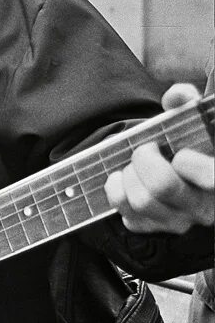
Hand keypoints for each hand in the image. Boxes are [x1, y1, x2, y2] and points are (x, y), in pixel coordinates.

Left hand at [105, 84, 213, 232]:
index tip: (180, 153)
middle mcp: (203, 207)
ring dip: (128, 176)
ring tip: (131, 164)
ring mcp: (178, 221)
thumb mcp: (194, 122)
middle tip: (145, 149)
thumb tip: (176, 95)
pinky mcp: (153, 228)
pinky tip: (123, 179)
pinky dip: (117, 192)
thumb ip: (188, 103)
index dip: (192, 164)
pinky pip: (126, 214)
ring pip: (141, 202)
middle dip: (145, 160)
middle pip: (163, 186)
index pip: (212, 179)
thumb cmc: (189, 144)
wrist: (177, 171)